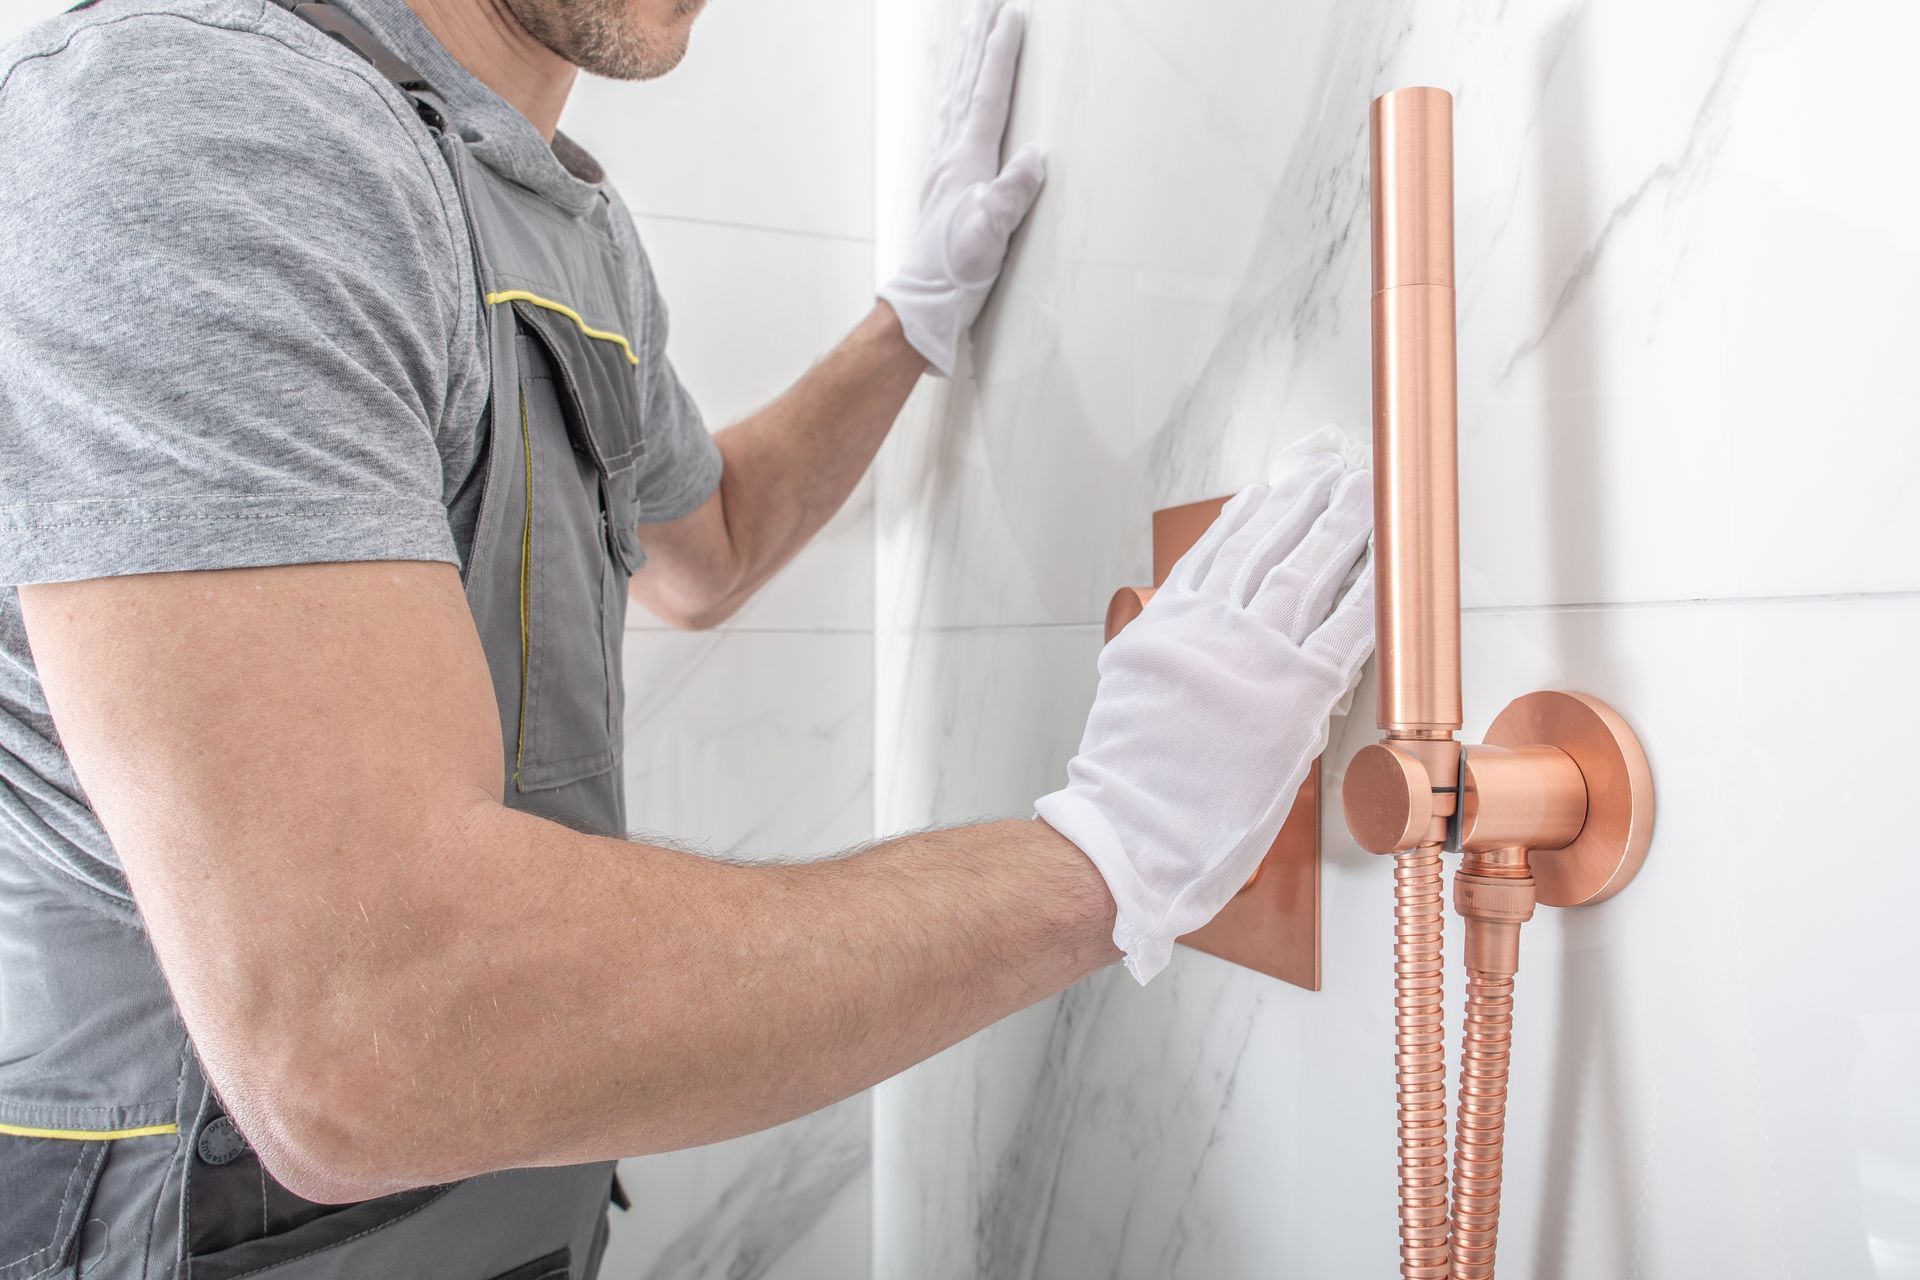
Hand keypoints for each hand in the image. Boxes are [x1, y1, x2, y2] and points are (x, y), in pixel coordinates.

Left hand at [878, 0, 1044, 376]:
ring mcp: (943, 167)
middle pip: (967, 83)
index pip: (988, 94)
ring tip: (970, 28)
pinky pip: (948, 121)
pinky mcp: (942, 182)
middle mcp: (951, 155)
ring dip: (964, 59)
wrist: (926, 301)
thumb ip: (1010, 195)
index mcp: (967, 160)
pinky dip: (955, 94)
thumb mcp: (990, 235)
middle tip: (987, 3)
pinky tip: (956, 92)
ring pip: (955, 96)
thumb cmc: (957, 272)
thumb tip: (1033, 158)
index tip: (1012, 16)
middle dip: (979, 40)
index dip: (1000, 54)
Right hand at [1035, 450, 1375, 982]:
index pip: (1216, 549)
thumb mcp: (1131, 696)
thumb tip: (1198, 640)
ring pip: (1305, 573)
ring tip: (1360, 491)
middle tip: (1328, 464)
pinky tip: (1388, 566)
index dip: (1251, 509)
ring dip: (1338, 525)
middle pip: (1265, 545)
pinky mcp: (1293, 696)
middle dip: (1302, 498)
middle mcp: (1207, 630)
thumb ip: (1169, 657)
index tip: (1273, 480)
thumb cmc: (1129, 787)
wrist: (1128, 836)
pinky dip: (1369, 593)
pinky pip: (1346, 631)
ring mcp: (1251, 658)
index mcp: (1164, 627)